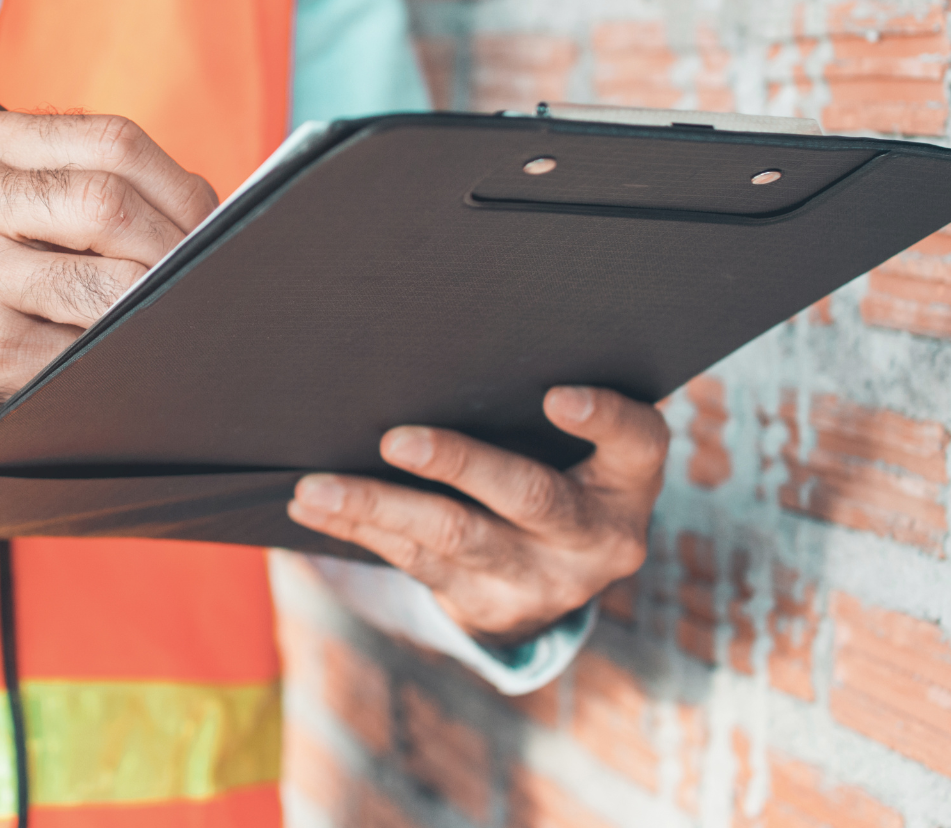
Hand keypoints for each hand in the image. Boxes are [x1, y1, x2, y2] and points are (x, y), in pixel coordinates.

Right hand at [0, 112, 217, 476]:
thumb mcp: (4, 207)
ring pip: (108, 282)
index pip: (110, 140)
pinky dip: (121, 351)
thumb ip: (84, 186)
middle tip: (203, 274)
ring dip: (153, 302)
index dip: (180, 184)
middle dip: (176, 245)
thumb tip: (210, 211)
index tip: (210, 222)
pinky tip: (119, 352)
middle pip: (109, 203)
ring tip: (164, 312)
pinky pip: (87, 346)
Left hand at [286, 386, 666, 644]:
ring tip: (317, 487)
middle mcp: (594, 539)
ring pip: (453, 538)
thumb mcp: (578, 451)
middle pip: (528, 496)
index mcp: (628, 484)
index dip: (603, 419)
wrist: (552, 583)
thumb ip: (537, 408)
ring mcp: (541, 581)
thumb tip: (445, 344)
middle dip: (458, 465)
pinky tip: (314, 508)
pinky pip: (414, 563)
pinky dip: (359, 529)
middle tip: (396, 440)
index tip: (557, 395)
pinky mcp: (486, 605)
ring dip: (376, 506)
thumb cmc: (559, 473)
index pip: (636, 443)